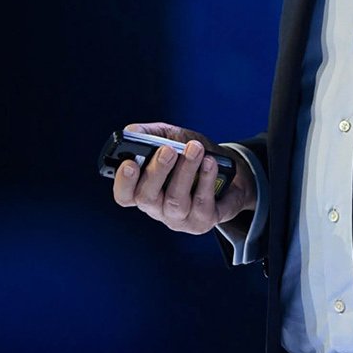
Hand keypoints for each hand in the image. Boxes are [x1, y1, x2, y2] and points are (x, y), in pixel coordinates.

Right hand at [111, 122, 254, 232]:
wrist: (228, 172)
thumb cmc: (191, 156)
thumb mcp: (170, 138)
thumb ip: (149, 133)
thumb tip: (132, 130)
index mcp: (142, 189)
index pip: (124, 195)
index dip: (124, 182)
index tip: (130, 163)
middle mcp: (156, 208)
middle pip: (146, 198)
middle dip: (157, 172)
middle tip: (167, 150)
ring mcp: (178, 219)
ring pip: (176, 201)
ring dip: (185, 171)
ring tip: (195, 148)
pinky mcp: (201, 222)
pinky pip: (202, 203)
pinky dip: (206, 180)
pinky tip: (209, 163)